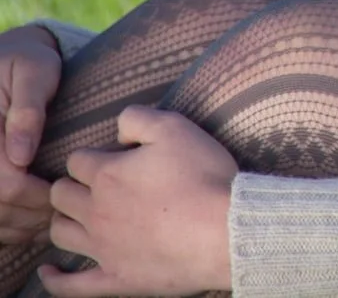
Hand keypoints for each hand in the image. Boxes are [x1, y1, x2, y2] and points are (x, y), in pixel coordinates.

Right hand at [0, 24, 60, 245]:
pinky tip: (33, 219)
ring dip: (21, 224)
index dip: (38, 194)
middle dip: (33, 212)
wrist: (8, 60)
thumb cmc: (28, 62)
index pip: (6, 183)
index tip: (67, 189)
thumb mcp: (33, 71)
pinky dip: (9, 226)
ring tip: (53, 213)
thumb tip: (21, 155)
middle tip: (67, 205)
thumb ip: (28, 110)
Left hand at [41, 107, 235, 296]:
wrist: (227, 229)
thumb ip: (138, 118)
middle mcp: (95, 211)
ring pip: (60, 232)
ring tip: (79, 216)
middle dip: (72, 185)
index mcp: (106, 174)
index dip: (93, 155)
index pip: (76, 159)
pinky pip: (70, 286)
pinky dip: (55, 279)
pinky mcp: (114, 278)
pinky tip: (49, 271)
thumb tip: (118, 127)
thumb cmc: (204, 176)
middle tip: (95, 185)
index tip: (114, 157)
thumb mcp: (176, 128)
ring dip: (64, 220)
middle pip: (59, 195)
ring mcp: (102, 248)